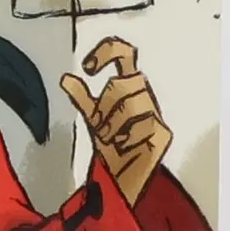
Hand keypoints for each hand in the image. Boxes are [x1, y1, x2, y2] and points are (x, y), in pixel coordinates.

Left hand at [60, 38, 171, 206]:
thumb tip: (66, 78)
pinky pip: (141, 127)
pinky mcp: (163, 134)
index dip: (108, 51)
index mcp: (128, 87)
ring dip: (111, 124)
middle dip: (104, 104)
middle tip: (98, 125)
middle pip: (123, 82)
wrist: (123, 178)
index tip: (88, 68)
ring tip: (109, 139)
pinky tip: (123, 147)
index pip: (125, 54)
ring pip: (132, 103)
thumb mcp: (93, 119)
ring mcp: (156, 115)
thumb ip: (82, 98)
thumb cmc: (114, 145)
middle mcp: (144, 96)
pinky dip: (124, 139)